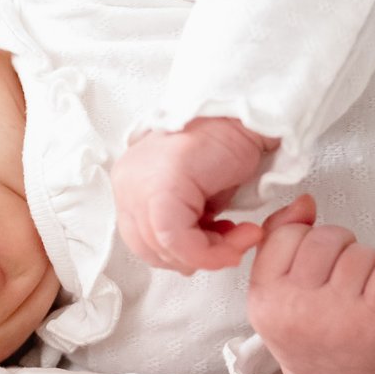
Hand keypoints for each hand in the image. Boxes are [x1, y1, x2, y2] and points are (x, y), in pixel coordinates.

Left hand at [112, 117, 278, 273]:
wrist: (247, 114)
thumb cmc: (228, 146)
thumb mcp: (199, 196)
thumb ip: (186, 224)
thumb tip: (190, 258)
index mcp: (130, 182)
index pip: (143, 241)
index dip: (182, 256)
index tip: (219, 250)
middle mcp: (127, 182)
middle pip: (150, 249)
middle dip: (196, 258)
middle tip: (234, 246)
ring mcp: (138, 184)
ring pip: (163, 249)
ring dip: (211, 254)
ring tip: (243, 236)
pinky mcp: (160, 187)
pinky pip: (178, 240)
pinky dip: (212, 250)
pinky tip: (241, 235)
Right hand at [247, 194, 374, 373]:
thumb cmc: (305, 324)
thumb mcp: (276, 289)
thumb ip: (280, 238)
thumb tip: (305, 201)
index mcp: (265, 300)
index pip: (288, 235)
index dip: (306, 239)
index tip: (315, 260)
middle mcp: (297, 310)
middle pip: (326, 239)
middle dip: (339, 246)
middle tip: (341, 273)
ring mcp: (337, 316)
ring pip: (359, 251)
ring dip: (366, 260)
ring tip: (359, 286)